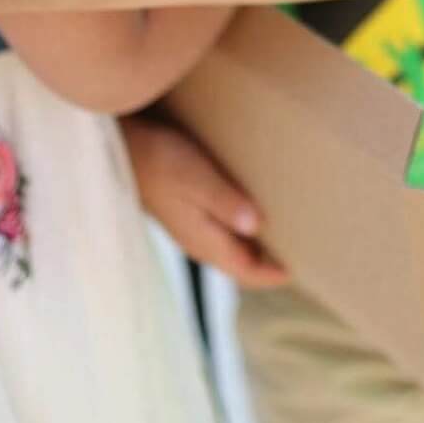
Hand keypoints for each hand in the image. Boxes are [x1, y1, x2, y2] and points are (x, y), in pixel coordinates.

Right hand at [123, 115, 288, 289]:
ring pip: (232, 249)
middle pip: (241, 264)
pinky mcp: (185, 213)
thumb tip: (257, 226)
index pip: (246, 271)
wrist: (122, 148)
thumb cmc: (161, 159)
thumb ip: (227, 204)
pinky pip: (221, 233)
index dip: (273, 274)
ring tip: (284, 233)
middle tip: (302, 253)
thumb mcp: (197, 179)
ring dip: (256, 248)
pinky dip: (242, 231)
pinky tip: (252, 212)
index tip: (301, 269)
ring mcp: (191, 228)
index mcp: (205, 241)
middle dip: (268, 265)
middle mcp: (199, 242)